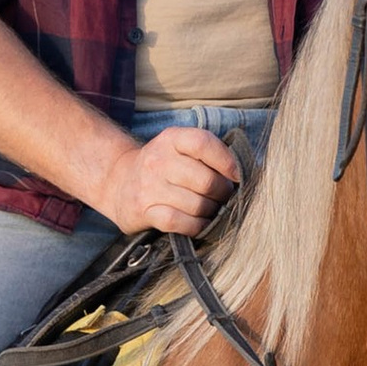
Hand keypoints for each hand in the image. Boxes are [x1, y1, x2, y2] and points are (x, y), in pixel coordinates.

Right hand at [91, 125, 244, 237]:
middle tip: (224, 198)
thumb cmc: (163, 167)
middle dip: (222, 194)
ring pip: (196, 204)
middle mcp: (158, 160)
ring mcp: (149, 186)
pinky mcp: (143, 210)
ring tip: (211, 211)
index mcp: (172, 139)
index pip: (204, 144)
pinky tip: (200, 224)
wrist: (118, 181)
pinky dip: (196, 226)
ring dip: (211, 212)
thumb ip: (208, 154)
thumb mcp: (179, 149)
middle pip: (205, 180)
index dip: (226, 161)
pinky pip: (179, 222)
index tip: (237, 176)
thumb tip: (248, 172)